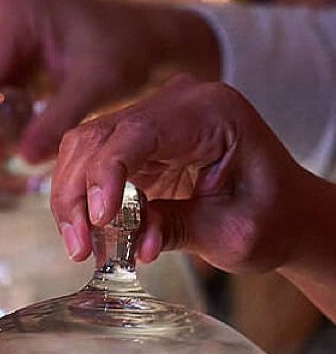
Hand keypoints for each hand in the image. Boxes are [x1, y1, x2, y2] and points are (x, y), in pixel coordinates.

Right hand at [0, 0, 218, 165]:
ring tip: (20, 143)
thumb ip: (57, 123)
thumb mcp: (93, 84)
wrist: (140, 32)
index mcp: (12, 12)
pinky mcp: (4, 50)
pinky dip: (4, 112)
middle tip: (5, 158)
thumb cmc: (123, 45)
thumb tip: (22, 160)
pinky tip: (26, 126)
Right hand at [49, 76, 308, 272]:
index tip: (99, 221)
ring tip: (83, 247)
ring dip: (71, 201)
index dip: (107, 176)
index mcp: (210, 114)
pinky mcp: (136, 146)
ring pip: (82, 150)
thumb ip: (177, 229)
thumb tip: (129, 243)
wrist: (282, 212)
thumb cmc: (268, 217)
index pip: (138, 132)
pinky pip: (89, 164)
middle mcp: (176, 105)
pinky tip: (91, 235)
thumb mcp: (229, 232)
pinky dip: (81, 202)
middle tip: (81, 248)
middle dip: (77, 196)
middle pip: (97, 138)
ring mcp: (152, 121)